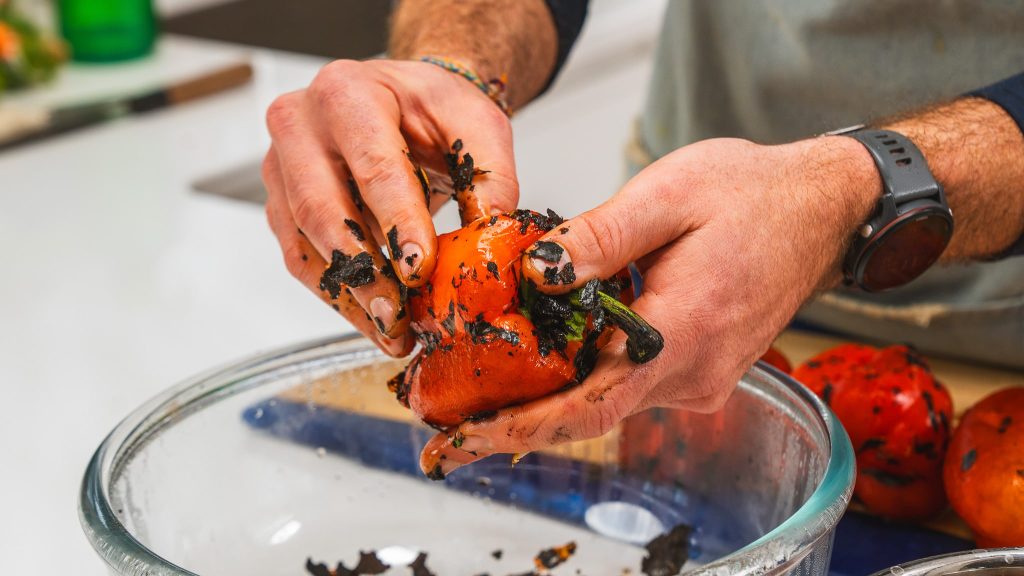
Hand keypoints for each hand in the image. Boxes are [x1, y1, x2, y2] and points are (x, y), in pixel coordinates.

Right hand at [262, 59, 516, 355]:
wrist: (397, 99)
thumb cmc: (430, 107)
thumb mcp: (475, 122)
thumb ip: (490, 172)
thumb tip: (490, 230)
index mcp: (348, 93)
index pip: (374, 166)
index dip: (397, 222)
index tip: (420, 269)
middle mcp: (300, 125)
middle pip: (322, 208)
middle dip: (364, 271)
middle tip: (400, 316)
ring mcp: (280, 166)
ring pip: (304, 242)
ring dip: (349, 295)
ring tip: (393, 331)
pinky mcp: (279, 203)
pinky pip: (299, 259)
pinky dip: (337, 296)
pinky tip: (372, 321)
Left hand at [420, 136, 880, 475]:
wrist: (823, 208)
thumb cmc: (753, 193)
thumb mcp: (668, 193)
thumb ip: (599, 238)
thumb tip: (535, 273)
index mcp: (685, 331)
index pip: (591, 404)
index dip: (523, 429)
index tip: (467, 441)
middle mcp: (695, 371)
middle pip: (590, 414)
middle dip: (515, 423)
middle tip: (445, 426)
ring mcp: (701, 376)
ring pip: (608, 401)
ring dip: (545, 401)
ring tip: (476, 394)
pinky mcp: (700, 368)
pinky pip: (631, 385)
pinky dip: (583, 380)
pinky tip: (543, 364)